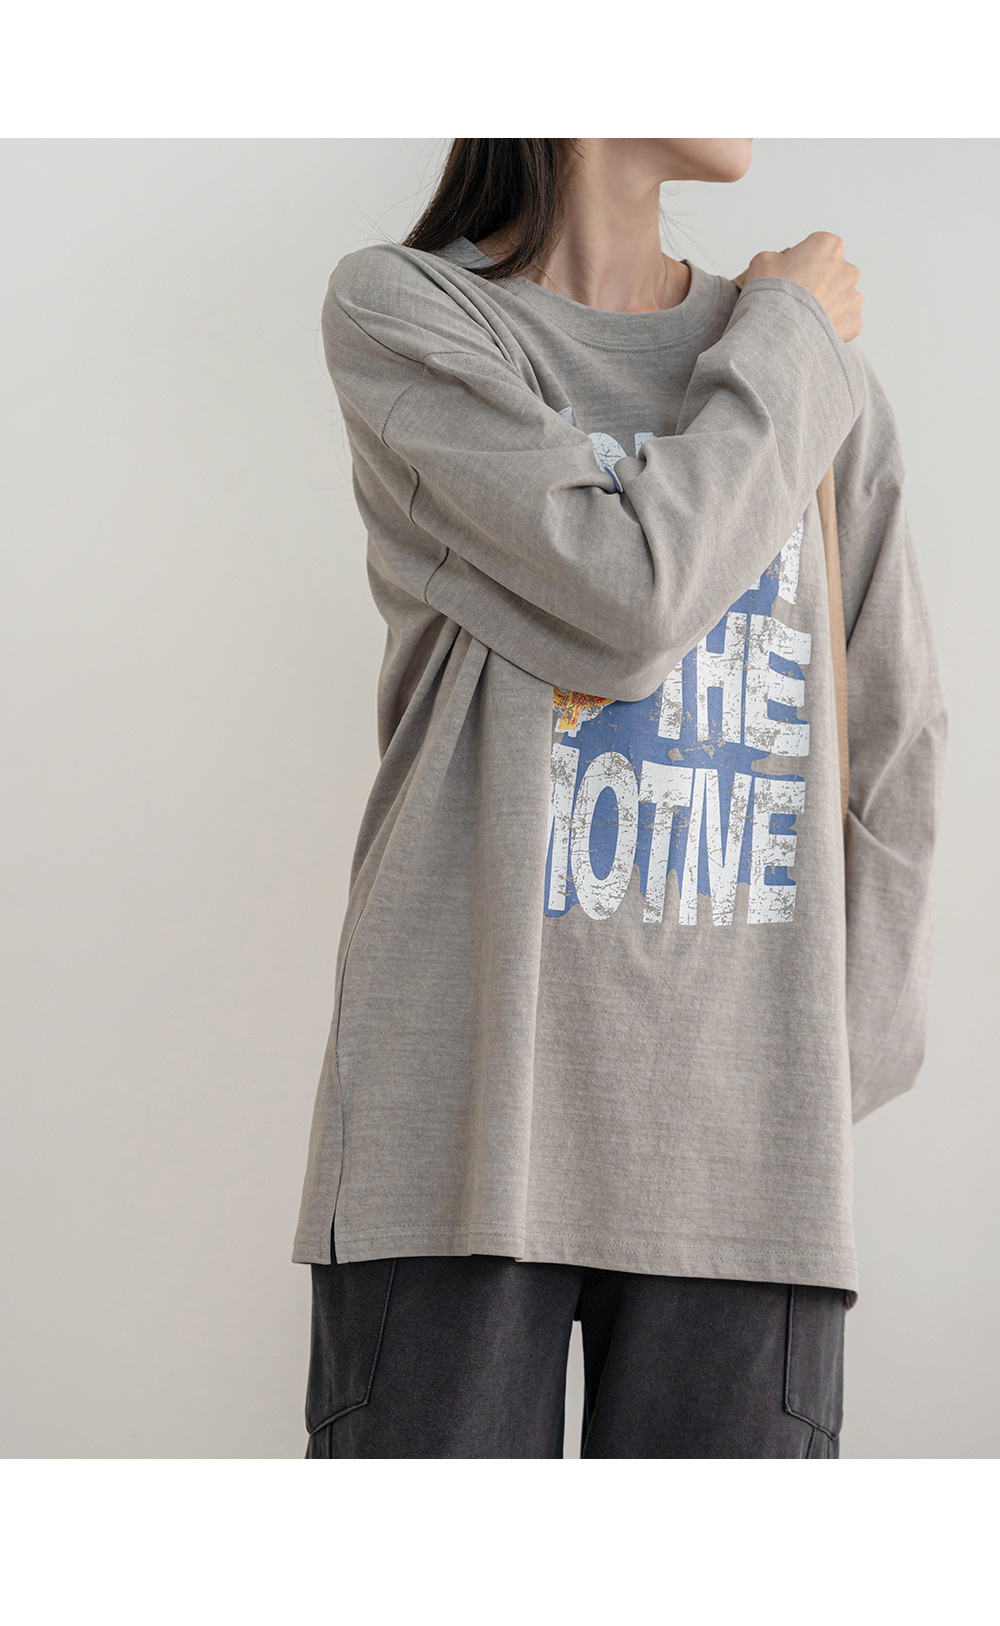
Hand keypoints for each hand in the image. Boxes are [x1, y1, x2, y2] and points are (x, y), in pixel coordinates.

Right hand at [737, 233, 862, 341]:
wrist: (780, 332)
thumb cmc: (773, 296)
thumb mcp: (762, 261)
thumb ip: (777, 257)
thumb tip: (779, 266)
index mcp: (828, 246)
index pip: (819, 247)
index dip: (803, 260)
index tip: (792, 273)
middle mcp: (847, 268)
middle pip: (833, 272)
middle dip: (819, 282)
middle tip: (797, 297)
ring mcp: (853, 296)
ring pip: (841, 298)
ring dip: (827, 304)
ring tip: (804, 316)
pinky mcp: (854, 322)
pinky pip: (844, 322)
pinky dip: (832, 325)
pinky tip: (813, 328)